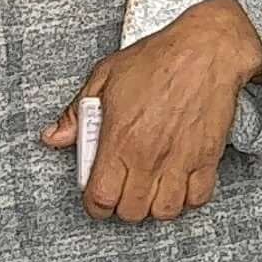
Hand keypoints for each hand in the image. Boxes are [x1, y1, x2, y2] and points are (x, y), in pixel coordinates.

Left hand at [43, 0, 261, 223]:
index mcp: (120, 138)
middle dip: (122, 206)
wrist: (206, 49)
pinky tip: (177, 184)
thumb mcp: (105, 77)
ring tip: (149, 190)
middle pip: (132, 211)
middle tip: (122, 189)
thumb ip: (76, 113)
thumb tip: (55, 136)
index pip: (101, 197)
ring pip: (165, 212)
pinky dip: (187, 199)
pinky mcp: (207, 158)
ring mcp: (180, 160)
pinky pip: (197, 198)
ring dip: (154, 207)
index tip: (96, 197)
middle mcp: (150, 156)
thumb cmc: (158, 58)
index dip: (94, 205)